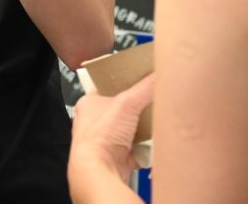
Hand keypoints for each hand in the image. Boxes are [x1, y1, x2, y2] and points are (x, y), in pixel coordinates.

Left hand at [68, 74, 154, 194]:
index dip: (123, 81)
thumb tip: (158, 74)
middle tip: (152, 101)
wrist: (99, 173)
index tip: (139, 78)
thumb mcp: (126, 103)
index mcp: (89, 103)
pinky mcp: (120, 157)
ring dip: (144, 128)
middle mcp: (96, 122)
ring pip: (132, 129)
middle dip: (138, 108)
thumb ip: (145, 87)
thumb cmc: (98, 139)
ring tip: (154, 121)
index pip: (108, 85)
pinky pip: (139, 148)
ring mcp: (108, 141)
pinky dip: (147, 147)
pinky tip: (153, 142)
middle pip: (123, 109)